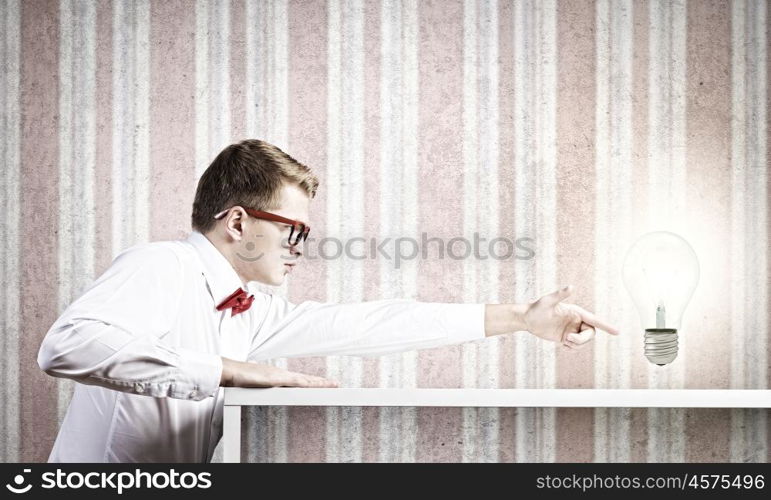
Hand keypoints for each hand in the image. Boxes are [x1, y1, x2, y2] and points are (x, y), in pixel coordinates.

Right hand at [220, 357, 338, 387]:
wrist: (231, 370)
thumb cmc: (242, 378)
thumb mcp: (258, 384)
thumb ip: (266, 387)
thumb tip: (270, 390)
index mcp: (280, 376)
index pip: (302, 380)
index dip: (314, 382)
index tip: (326, 384)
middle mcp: (283, 375)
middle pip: (307, 379)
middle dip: (322, 382)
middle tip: (337, 384)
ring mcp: (280, 376)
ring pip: (304, 380)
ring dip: (318, 383)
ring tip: (332, 384)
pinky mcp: (275, 379)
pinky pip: (294, 382)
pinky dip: (305, 384)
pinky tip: (312, 385)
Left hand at [522, 285, 618, 350]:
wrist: (527, 319)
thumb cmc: (537, 308)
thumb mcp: (547, 301)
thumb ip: (560, 295)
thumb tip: (571, 286)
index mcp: (576, 312)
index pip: (594, 319)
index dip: (606, 326)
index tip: (617, 332)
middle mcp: (576, 321)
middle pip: (591, 334)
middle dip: (582, 339)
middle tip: (567, 339)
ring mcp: (572, 330)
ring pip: (584, 342)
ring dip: (576, 345)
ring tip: (563, 341)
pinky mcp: (566, 338)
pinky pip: (576, 347)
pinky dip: (572, 348)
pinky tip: (563, 345)